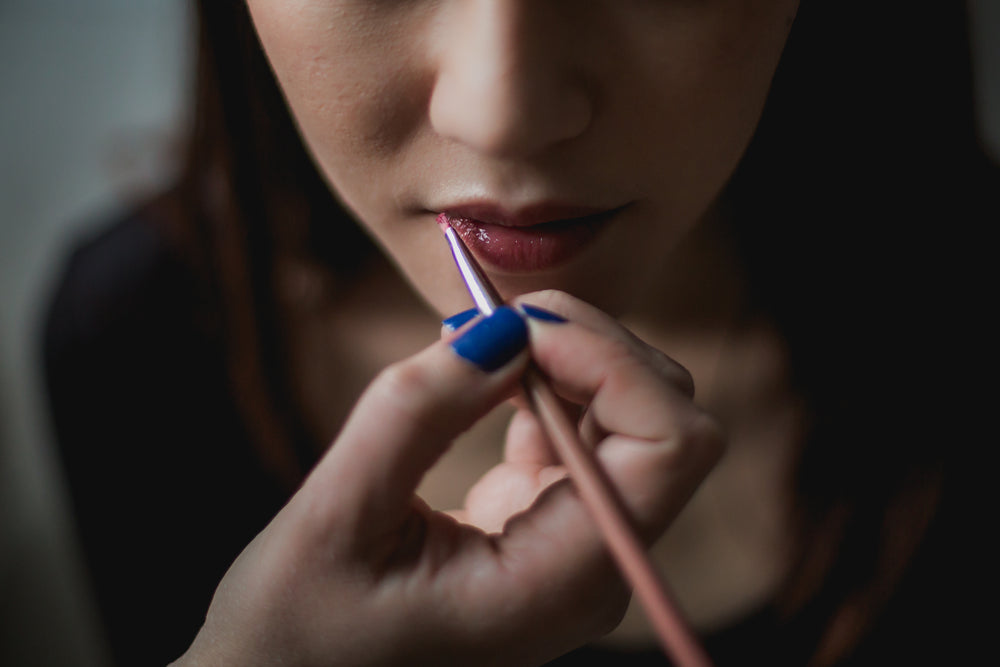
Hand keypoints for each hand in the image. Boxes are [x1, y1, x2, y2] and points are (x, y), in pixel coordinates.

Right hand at [173, 291, 722, 666]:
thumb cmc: (298, 634)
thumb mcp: (336, 518)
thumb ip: (418, 413)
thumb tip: (501, 329)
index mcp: (561, 584)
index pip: (671, 448)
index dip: (614, 363)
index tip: (522, 324)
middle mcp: (592, 568)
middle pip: (664, 422)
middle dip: (594, 348)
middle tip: (500, 316)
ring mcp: (576, 547)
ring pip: (632, 419)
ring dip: (570, 359)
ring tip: (484, 337)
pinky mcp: (547, 524)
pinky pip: (584, 433)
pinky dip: (547, 384)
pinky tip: (487, 377)